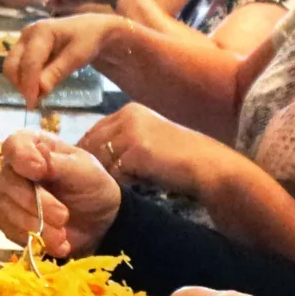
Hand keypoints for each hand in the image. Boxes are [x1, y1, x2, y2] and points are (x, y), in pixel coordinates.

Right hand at [0, 129, 120, 253]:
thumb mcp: (84, 171)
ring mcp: (9, 196)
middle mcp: (16, 169)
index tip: (39, 171)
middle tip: (63, 216)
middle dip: (36, 203)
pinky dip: (34, 238)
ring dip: (37, 225)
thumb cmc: (92, 187)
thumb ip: (59, 163)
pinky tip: (57, 243)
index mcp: (34, 146)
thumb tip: (36, 157)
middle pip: (8, 182)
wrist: (99, 222)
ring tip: (63, 235)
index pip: (14, 145)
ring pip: (7, 209)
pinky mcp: (9, 221)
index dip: (22, 158)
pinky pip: (10, 230)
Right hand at [4, 13, 122, 100]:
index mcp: (41, 31)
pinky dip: (24, 80)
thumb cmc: (87, 40)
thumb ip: (57, 72)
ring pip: (11, 67)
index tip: (32, 103)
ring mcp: (23, 40)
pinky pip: (17, 67)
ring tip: (38, 95)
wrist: (90, 29)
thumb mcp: (77, 56)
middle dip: (21, 85)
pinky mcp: (23, 48)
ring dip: (20, 84)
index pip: (29, 62)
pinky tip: (37, 87)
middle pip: (12, 64)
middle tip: (35, 102)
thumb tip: (39, 91)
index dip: (29, 84)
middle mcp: (27, 34)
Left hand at [78, 103, 226, 200]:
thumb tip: (90, 155)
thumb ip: (121, 141)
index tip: (89, 170)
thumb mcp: (147, 140)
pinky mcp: (136, 150)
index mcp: (129, 110)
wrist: (206, 166)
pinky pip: (113, 172)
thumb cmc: (178, 159)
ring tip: (124, 183)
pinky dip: (120, 183)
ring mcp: (132, 131)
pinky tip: (135, 185)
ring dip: (108, 175)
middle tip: (101, 181)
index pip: (94, 131)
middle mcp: (128, 115)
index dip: (88, 153)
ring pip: (100, 159)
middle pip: (92, 144)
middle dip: (93, 165)